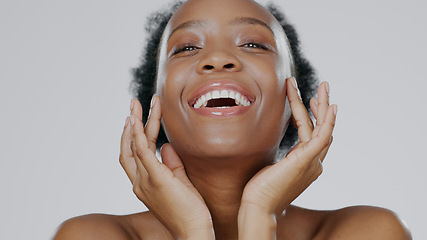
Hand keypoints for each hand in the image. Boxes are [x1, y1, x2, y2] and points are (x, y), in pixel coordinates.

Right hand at [119, 97, 213, 238]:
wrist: (194, 229)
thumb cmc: (189, 210)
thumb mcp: (180, 182)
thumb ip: (172, 164)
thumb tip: (167, 146)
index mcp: (144, 182)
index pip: (136, 153)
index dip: (135, 134)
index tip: (138, 117)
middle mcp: (139, 181)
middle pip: (130, 147)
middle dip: (131, 123)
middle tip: (133, 103)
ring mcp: (144, 181)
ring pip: (134, 145)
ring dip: (135, 122)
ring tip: (136, 104)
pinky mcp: (155, 179)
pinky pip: (142, 152)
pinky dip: (138, 134)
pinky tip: (137, 120)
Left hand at [240, 78, 336, 214]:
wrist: (258, 206)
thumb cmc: (261, 190)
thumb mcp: (274, 168)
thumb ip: (282, 158)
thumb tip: (278, 152)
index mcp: (306, 163)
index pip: (313, 134)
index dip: (312, 115)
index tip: (309, 99)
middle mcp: (314, 162)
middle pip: (323, 129)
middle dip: (323, 106)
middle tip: (324, 86)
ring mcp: (312, 163)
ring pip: (323, 128)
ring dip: (323, 105)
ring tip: (324, 85)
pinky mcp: (305, 162)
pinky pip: (321, 137)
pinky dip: (327, 121)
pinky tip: (328, 105)